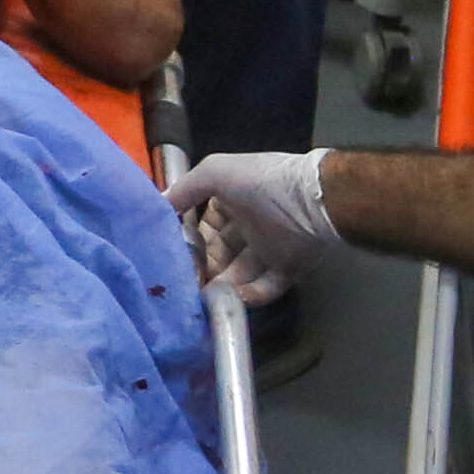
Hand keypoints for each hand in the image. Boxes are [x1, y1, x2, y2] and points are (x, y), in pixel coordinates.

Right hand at [169, 149, 338, 305]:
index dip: (190, 241)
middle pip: (219, 254)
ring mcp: (270, 248)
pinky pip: (264, 288)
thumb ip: (183, 189)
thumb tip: (158, 207)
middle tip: (187, 284)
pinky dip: (248, 297)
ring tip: (206, 298)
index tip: (174, 257)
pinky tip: (231, 300)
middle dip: (203, 269)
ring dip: (221, 287)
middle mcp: (250, 224)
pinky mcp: (288, 269)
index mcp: (233, 199)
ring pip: (239, 275)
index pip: (204, 226)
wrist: (315, 201)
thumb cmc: (263, 182)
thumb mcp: (215, 172)